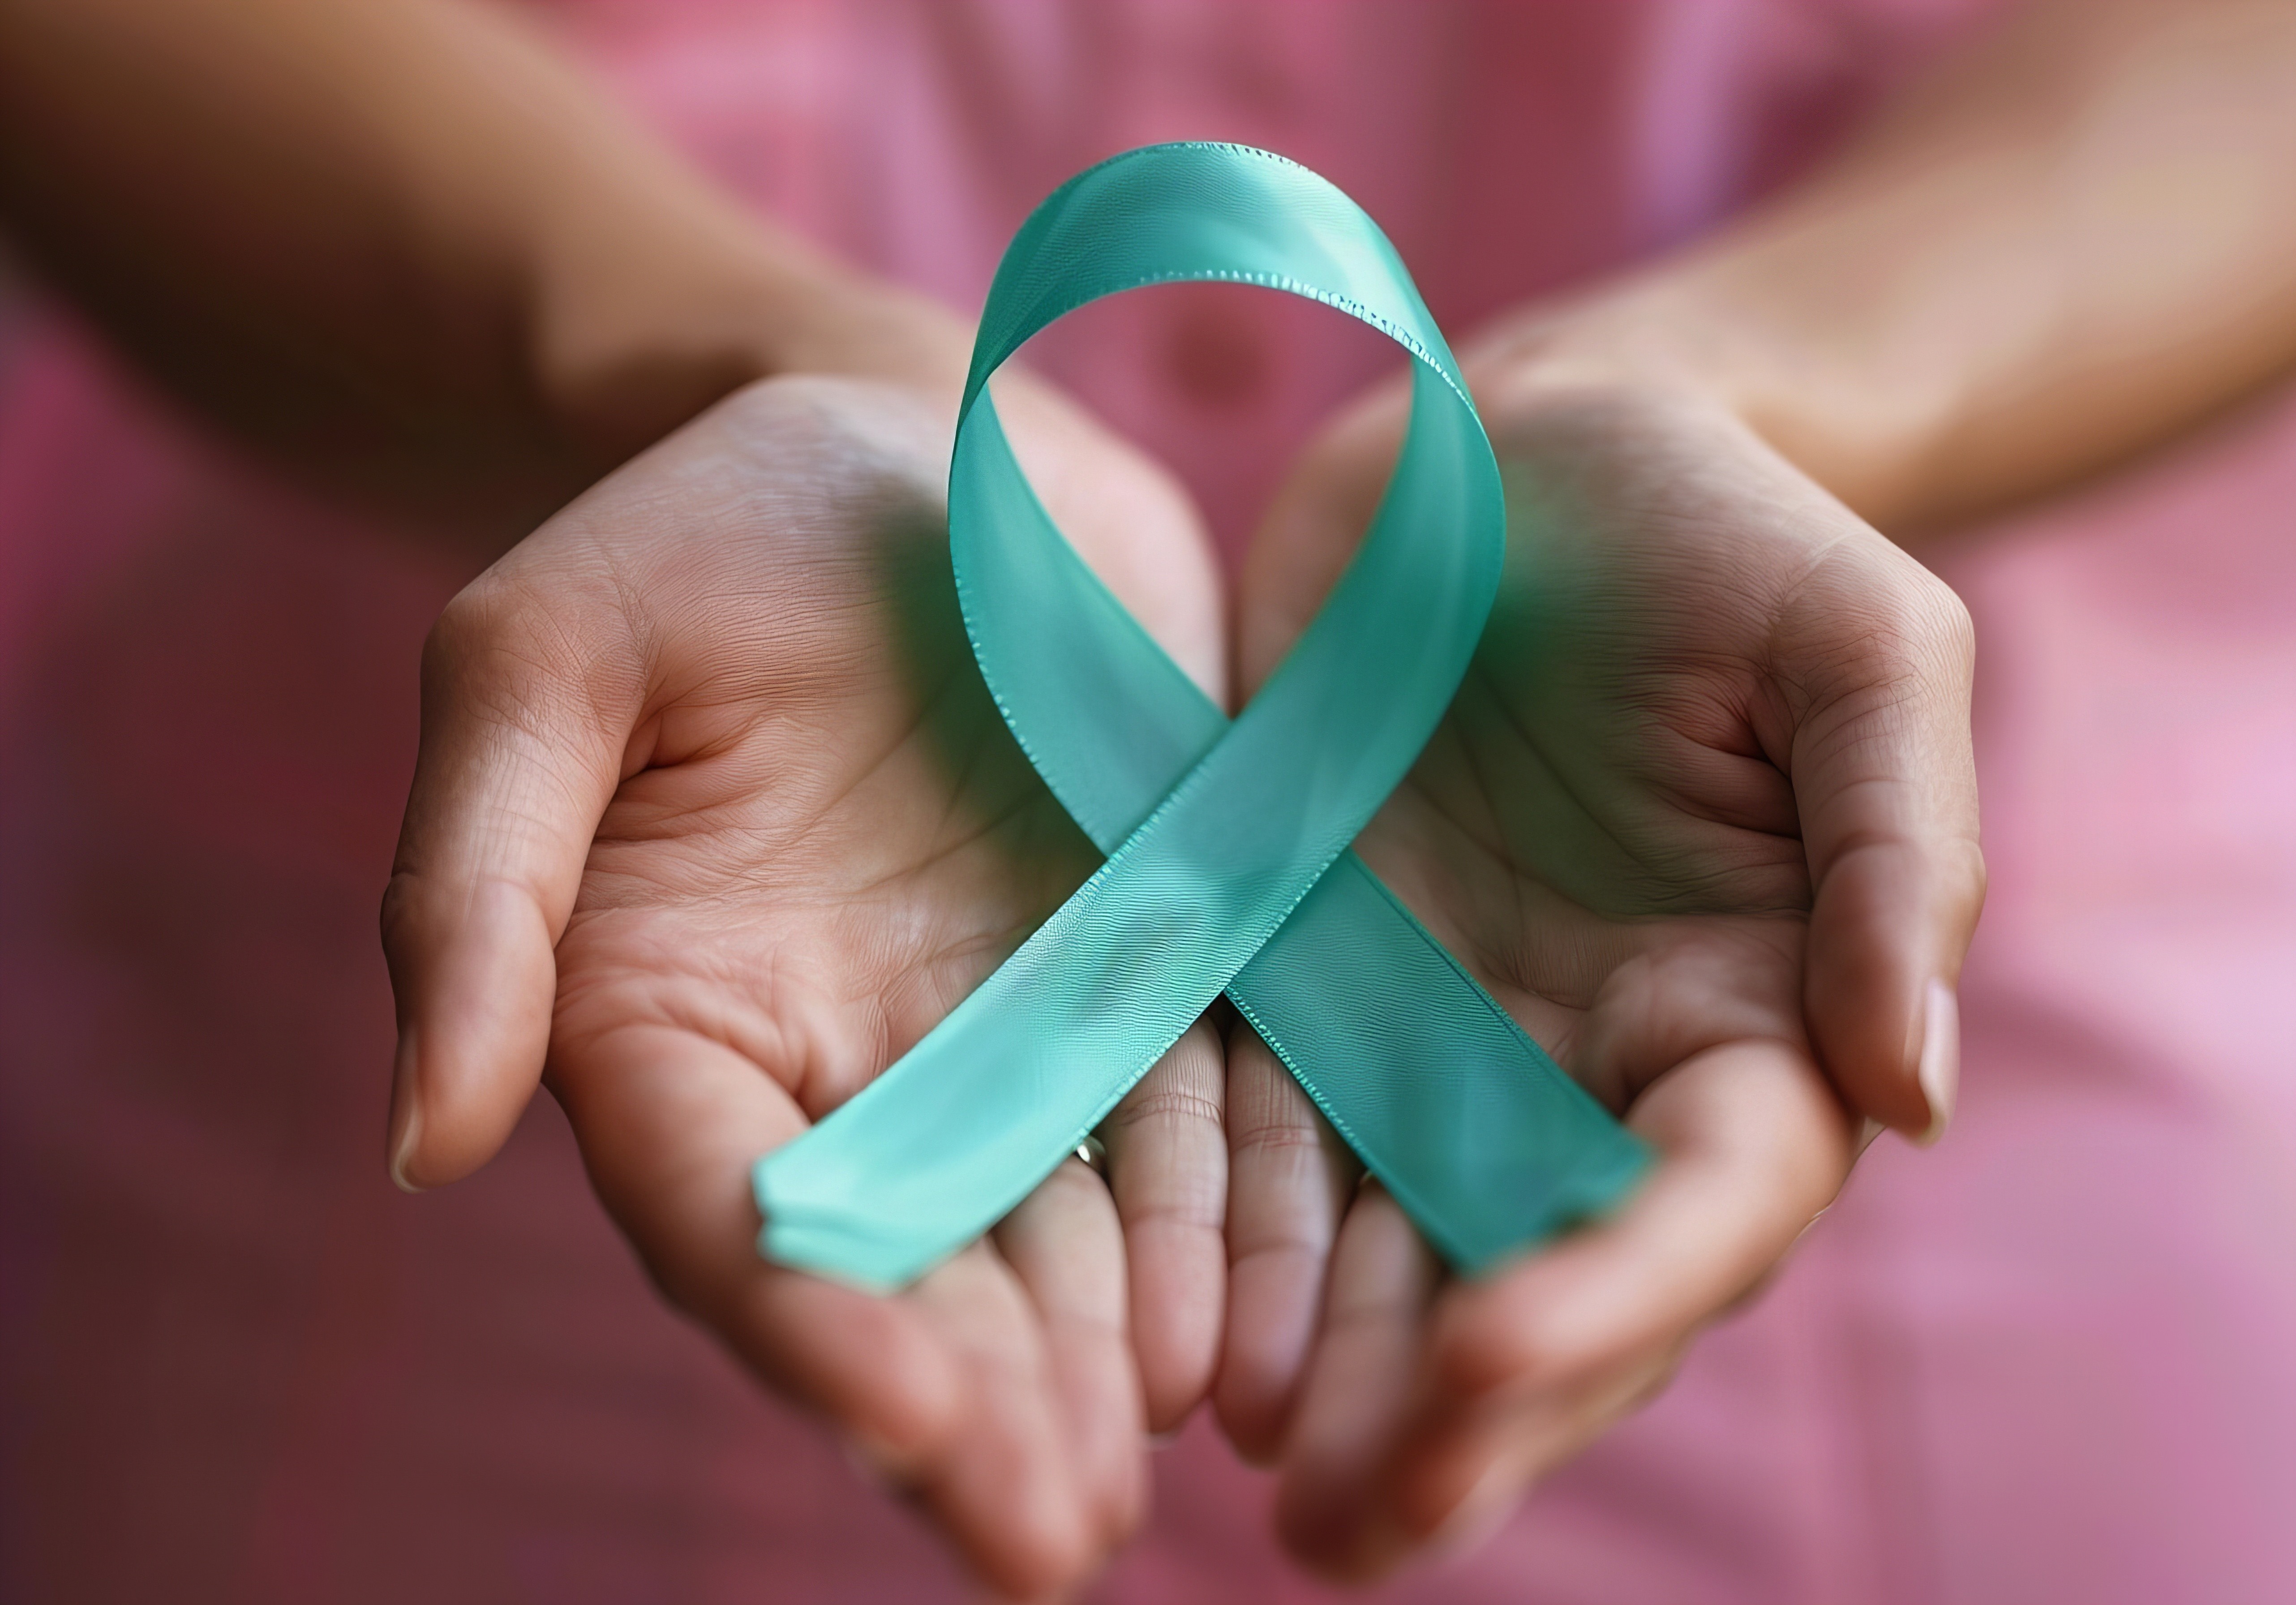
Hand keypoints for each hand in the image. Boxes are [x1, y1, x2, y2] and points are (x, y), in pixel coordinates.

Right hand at [379, 372, 1230, 1598]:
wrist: (916, 442)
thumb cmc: (708, 531)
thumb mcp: (547, 661)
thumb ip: (479, 895)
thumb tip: (427, 1146)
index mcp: (672, 1010)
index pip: (730, 1209)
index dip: (809, 1320)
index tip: (903, 1419)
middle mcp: (842, 1055)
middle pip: (906, 1264)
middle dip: (977, 1404)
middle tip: (1050, 1537)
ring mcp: (1006, 1021)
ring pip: (1056, 1229)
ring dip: (1101, 1359)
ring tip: (1147, 1479)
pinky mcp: (1147, 966)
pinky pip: (1190, 1119)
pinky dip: (1217, 1228)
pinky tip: (1247, 1336)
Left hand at [1218, 376, 1982, 1577]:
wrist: (1510, 454)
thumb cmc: (1713, 528)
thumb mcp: (1858, 646)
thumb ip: (1904, 857)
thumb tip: (1915, 1092)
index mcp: (1747, 1005)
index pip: (1705, 1194)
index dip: (1611, 1285)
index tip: (1488, 1351)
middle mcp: (1590, 1057)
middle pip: (1544, 1269)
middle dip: (1462, 1410)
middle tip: (1357, 1525)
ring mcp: (1439, 1031)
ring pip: (1399, 1246)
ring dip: (1337, 1374)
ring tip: (1273, 1490)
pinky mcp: (1302, 977)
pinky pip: (1265, 1132)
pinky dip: (1234, 1240)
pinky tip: (1179, 1335)